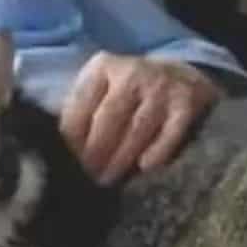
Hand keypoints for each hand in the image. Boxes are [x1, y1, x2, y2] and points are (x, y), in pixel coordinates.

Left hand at [59, 53, 221, 184]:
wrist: (180, 74)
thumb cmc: (128, 89)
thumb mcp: (101, 86)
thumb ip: (81, 108)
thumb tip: (60, 147)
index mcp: (103, 66)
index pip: (81, 105)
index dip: (72, 137)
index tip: (66, 161)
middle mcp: (132, 73)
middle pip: (109, 119)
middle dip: (95, 152)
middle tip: (87, 177)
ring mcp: (161, 87)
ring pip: (137, 129)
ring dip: (120, 159)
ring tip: (107, 179)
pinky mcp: (186, 104)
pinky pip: (169, 133)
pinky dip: (157, 152)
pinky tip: (144, 168)